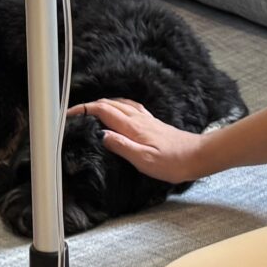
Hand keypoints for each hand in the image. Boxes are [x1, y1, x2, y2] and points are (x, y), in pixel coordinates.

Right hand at [68, 97, 217, 185]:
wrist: (197, 156)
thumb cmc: (172, 162)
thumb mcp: (144, 160)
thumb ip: (122, 146)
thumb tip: (101, 135)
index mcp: (133, 127)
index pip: (103, 111)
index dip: (84, 109)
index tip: (69, 114)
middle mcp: (139, 119)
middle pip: (110, 103)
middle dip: (90, 105)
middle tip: (75, 113)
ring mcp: (147, 119)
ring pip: (120, 103)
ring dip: (104, 103)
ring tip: (92, 110)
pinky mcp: (153, 122)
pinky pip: (131, 107)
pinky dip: (119, 105)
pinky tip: (120, 111)